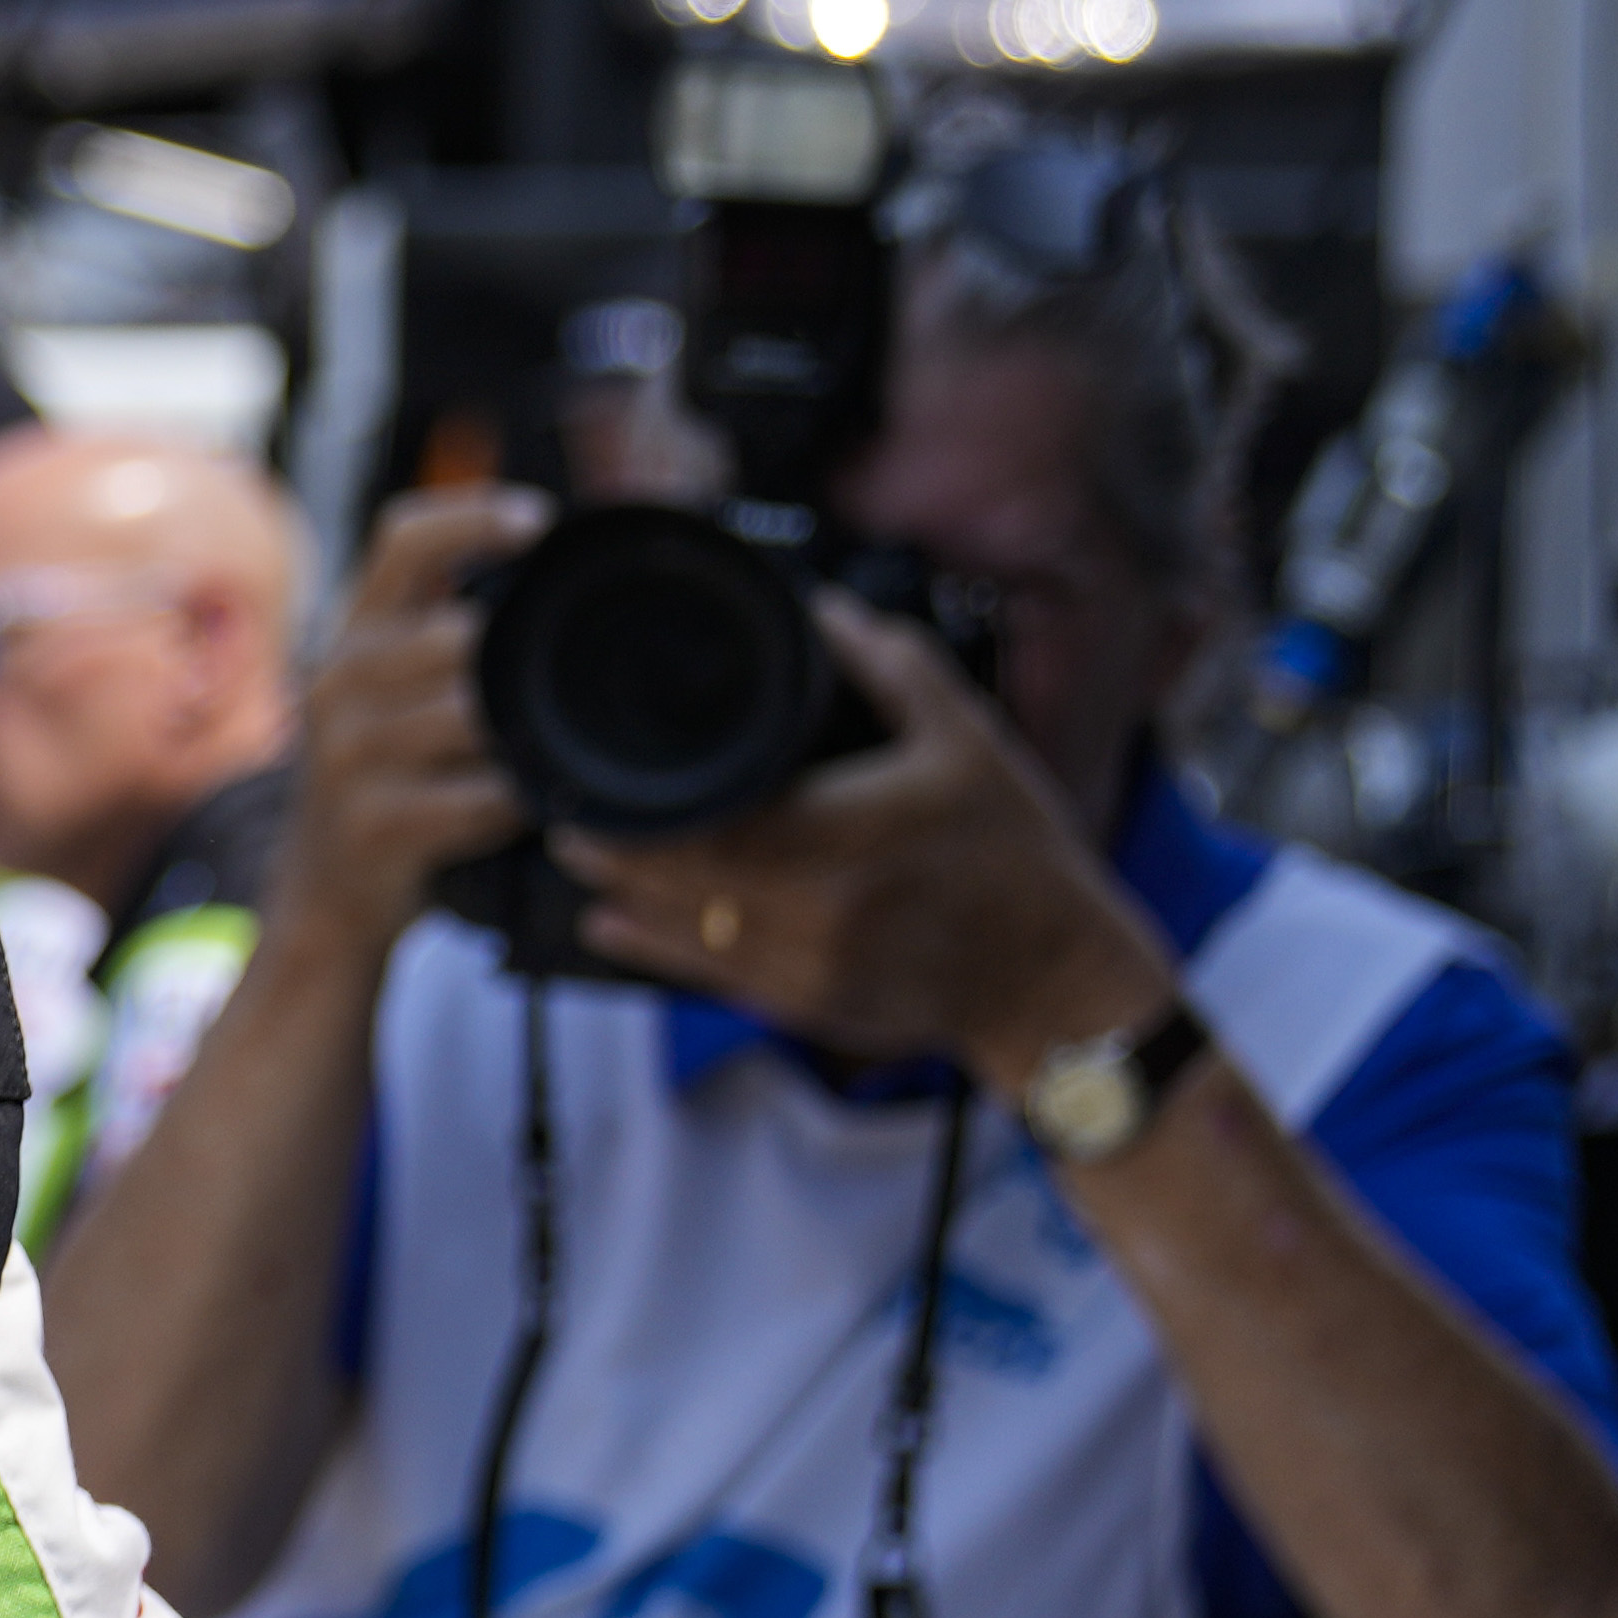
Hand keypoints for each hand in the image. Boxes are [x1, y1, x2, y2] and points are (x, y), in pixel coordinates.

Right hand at [272, 481, 540, 967]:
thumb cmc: (391, 772)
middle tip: (565, 678)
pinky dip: (517, 800)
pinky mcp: (371, 822)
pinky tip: (527, 805)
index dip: (472, 517)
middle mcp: (337, 680)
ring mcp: (347, 755)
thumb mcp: (398, 689)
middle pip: (454, 633)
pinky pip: (477, 797)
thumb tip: (561, 570)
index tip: (539, 522)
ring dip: (524, 734)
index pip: (402, 539)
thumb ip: (455, 634)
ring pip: (470, 714)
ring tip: (548, 747)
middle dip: (517, 657)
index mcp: (353, 632)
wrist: (327, 886)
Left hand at [556, 597, 1171, 1077]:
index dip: (643, 807)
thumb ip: (892, 671)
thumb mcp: (969, 741)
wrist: (1052, 978)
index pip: (716, 821)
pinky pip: (710, 979)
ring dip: (625, 896)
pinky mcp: (808, 1007)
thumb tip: (825, 610)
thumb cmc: (1017, 854)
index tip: (595, 780)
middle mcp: (823, 907)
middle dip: (613, 850)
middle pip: (683, 879)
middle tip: (565, 816)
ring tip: (582, 860)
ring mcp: (810, 967)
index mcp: (855, 833)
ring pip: (685, 932)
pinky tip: (610, 925)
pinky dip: (653, 949)